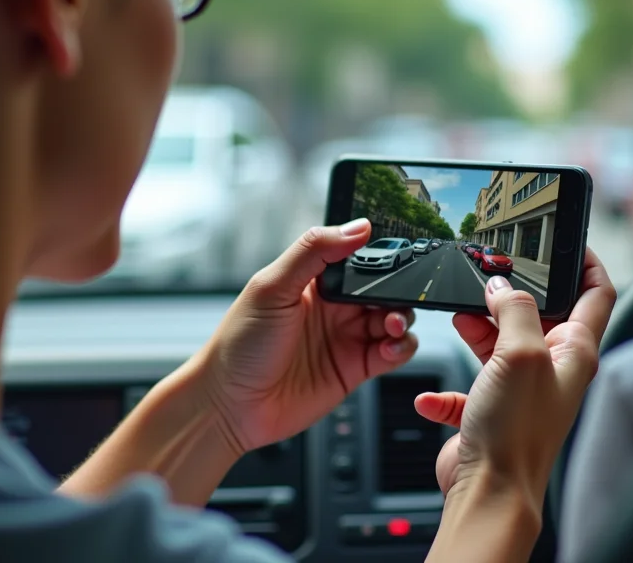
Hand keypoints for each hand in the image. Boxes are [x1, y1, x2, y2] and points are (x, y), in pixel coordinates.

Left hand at [199, 219, 417, 454]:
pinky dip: (401, 348)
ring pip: (393, 319)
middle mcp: (333, 308)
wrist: (230, 406)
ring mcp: (345, 338)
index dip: (379, 257)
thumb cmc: (239, 344)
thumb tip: (357, 227)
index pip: (356, 258)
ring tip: (390, 325)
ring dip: (402, 318)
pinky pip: (392, 353)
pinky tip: (388, 348)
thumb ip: (313, 251)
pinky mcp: (355, 369)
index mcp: (313, 281)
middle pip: (382, 290)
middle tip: (396, 297)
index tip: (397, 256)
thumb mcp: (272, 287)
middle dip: (397, 291)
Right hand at [415, 248, 615, 500]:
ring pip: (500, 344)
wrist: (489, 493)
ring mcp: (521, 392)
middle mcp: (552, 371)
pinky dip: (448, 388)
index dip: (587, 261)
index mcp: (575, 353)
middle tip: (487, 279)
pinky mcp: (490, 413)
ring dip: (477, 329)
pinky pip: (468, 388)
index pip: (596, 294)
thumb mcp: (519, 352)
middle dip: (510, 295)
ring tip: (459, 319)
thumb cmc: (516, 432)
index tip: (569, 240)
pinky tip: (433, 395)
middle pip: (537, 315)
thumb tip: (503, 287)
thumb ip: (514, 310)